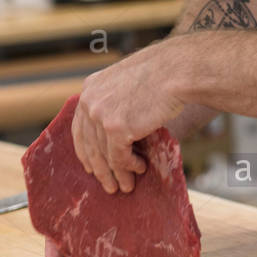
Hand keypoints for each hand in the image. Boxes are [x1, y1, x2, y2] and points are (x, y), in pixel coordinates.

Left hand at [71, 39, 186, 193]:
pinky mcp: (116, 129)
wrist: (176, 71)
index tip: (91, 166)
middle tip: (108, 184)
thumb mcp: (127, 81)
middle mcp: (90, 101)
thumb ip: (116, 100)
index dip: (86, 150)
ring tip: (126, 186)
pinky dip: (129, 167)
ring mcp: (100, 115)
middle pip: (90, 144)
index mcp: (90, 87)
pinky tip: (140, 169)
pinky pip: (119, 157)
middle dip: (100, 168)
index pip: (80, 126)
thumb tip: (117, 129)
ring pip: (105, 155)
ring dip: (117, 174)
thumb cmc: (162, 73)